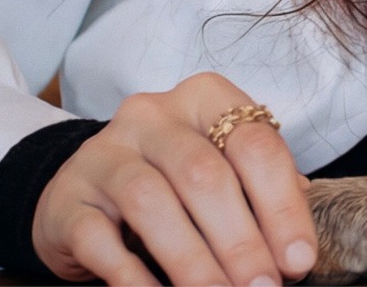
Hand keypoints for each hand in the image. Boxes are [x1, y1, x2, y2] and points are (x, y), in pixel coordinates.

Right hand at [34, 72, 316, 284]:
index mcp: (204, 98)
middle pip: (205, 174)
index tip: (298, 259)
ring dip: (193, 260)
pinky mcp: (68, 198)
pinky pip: (99, 238)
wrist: (84, 189)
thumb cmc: (171, 180)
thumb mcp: (220, 168)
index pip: (255, 144)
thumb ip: (260, 192)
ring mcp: (104, 153)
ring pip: (152, 202)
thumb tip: (298, 248)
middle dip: (241, 241)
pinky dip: (133, 276)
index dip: (282, 206)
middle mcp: (152, 116)